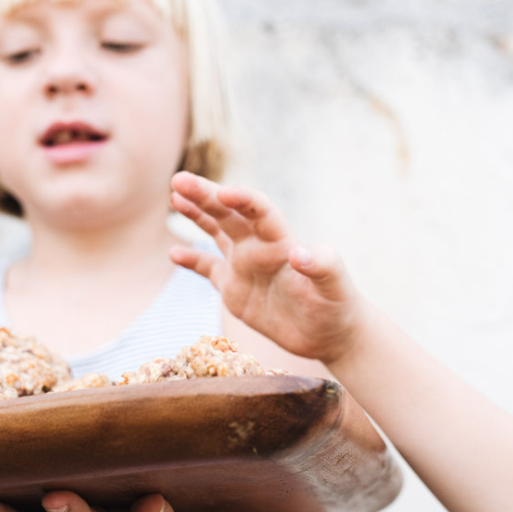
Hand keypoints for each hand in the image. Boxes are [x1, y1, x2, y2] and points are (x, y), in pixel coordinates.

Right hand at [169, 171, 364, 362]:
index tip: (224, 192)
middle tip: (179, 179)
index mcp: (281, 242)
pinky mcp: (235, 289)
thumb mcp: (335, 287)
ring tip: (175, 196)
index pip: (259, 212)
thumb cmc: (338, 306)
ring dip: (197, 215)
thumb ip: (323, 267)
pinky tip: (174, 253)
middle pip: (228, 214)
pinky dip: (192, 260)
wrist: (331, 332)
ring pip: (216, 232)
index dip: (243, 200)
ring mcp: (245, 266)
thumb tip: (299, 253)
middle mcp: (259, 248)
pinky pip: (209, 269)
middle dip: (205, 196)